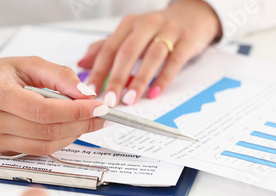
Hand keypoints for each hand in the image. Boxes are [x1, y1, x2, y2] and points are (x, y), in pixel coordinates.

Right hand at [0, 54, 107, 154]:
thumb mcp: (27, 64)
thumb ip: (59, 75)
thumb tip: (86, 93)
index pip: (44, 110)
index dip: (76, 111)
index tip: (98, 106)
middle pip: (47, 131)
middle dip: (80, 125)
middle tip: (99, 116)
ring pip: (44, 146)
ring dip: (72, 136)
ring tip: (86, 122)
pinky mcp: (0, 150)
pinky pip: (37, 151)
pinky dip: (58, 142)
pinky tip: (67, 129)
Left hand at [78, 0, 221, 106]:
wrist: (193, 15)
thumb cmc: (158, 29)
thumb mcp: (130, 34)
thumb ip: (106, 48)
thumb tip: (82, 63)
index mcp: (129, 24)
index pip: (109, 49)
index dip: (99, 71)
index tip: (91, 91)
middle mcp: (147, 25)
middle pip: (128, 52)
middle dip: (117, 78)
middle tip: (109, 100)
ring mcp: (168, 31)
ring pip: (151, 56)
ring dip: (139, 80)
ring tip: (130, 99)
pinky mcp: (187, 40)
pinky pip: (174, 61)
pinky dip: (164, 78)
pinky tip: (154, 93)